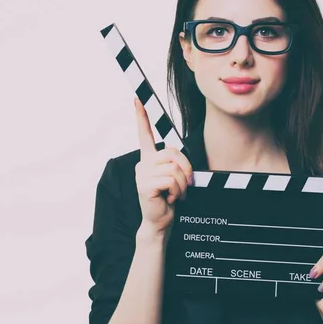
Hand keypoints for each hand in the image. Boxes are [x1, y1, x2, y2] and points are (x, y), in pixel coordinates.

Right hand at [133, 97, 193, 233]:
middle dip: (185, 169)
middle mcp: (142, 164)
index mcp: (148, 160)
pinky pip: (171, 180)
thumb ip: (174, 165)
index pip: (144, 135)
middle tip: (184, 184)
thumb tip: (180, 163)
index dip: (141, 117)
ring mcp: (142, 174)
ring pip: (174, 168)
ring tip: (175, 195)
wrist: (159, 222)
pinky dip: (177, 191)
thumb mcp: (172, 179)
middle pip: (172, 153)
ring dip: (182, 184)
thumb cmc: (167, 200)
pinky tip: (169, 199)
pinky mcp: (145, 185)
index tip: (137, 100)